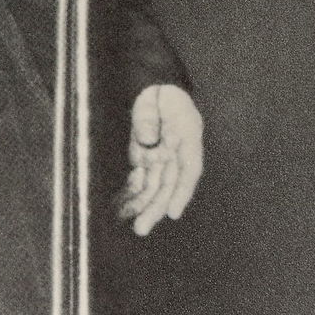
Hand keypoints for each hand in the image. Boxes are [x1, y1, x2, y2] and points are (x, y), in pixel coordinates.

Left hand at [118, 84, 204, 237]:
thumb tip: (147, 142)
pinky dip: (134, 192)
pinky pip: (142, 179)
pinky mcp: (146, 156)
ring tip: (135, 225)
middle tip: (142, 228)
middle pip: (168, 185)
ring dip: (144, 206)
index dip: (181, 193)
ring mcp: (161, 157)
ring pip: (154, 186)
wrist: (157, 86)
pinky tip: (125, 206)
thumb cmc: (163, 93)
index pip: (188, 171)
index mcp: (188, 139)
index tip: (173, 212)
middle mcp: (176, 153)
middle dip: (156, 208)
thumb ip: (149, 121)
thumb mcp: (158, 100)